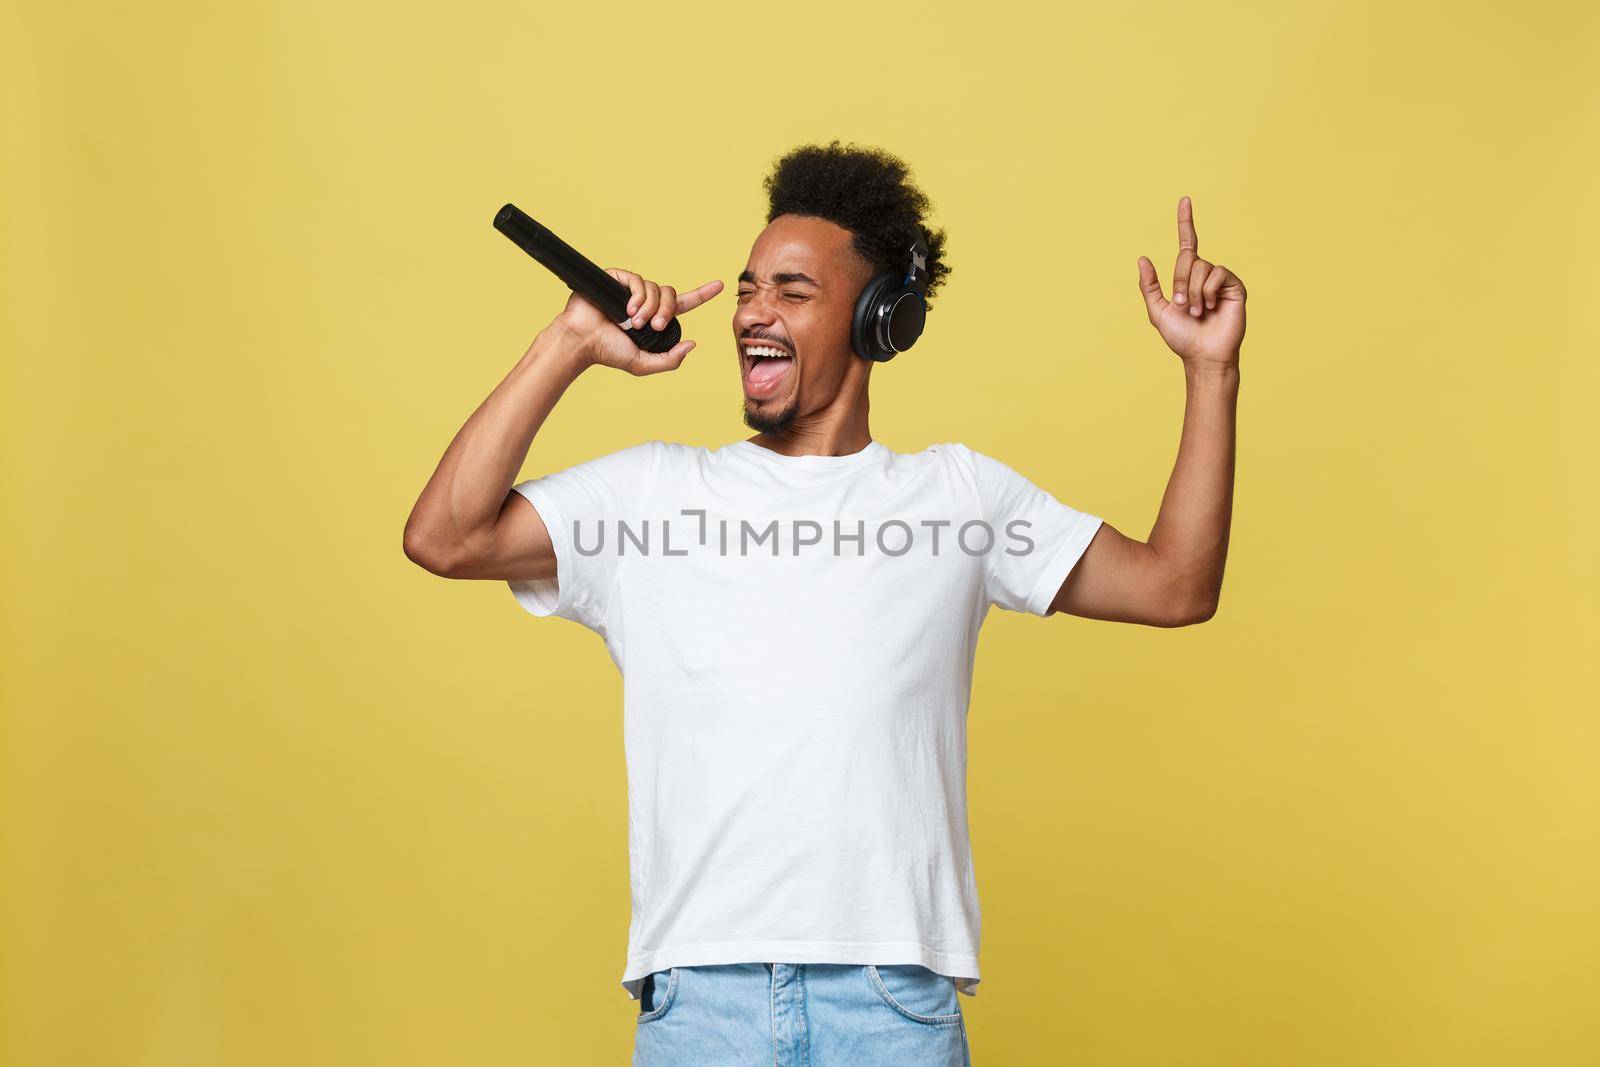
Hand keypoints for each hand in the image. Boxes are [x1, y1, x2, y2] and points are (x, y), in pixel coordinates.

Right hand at [553, 269, 724, 375]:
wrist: (582, 341)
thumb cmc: (608, 353)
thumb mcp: (643, 364)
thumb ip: (669, 360)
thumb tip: (692, 344)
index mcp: (654, 318)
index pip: (682, 303)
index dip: (701, 294)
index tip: (720, 286)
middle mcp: (645, 301)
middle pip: (671, 295)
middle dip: (667, 311)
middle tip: (654, 327)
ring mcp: (631, 289)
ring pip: (656, 289)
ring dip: (649, 308)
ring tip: (633, 322)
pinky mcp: (617, 279)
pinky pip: (638, 280)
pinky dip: (638, 296)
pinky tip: (627, 310)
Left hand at [1137, 196, 1246, 366]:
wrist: (1203, 356)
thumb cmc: (1182, 338)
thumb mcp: (1158, 311)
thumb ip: (1150, 286)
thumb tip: (1142, 258)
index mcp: (1187, 278)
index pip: (1187, 244)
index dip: (1185, 222)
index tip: (1185, 200)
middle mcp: (1205, 274)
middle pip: (1187, 258)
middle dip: (1180, 282)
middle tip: (1183, 306)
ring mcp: (1220, 280)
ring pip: (1201, 267)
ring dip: (1193, 291)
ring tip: (1198, 311)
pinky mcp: (1235, 286)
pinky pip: (1217, 273)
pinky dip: (1207, 291)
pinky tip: (1210, 308)